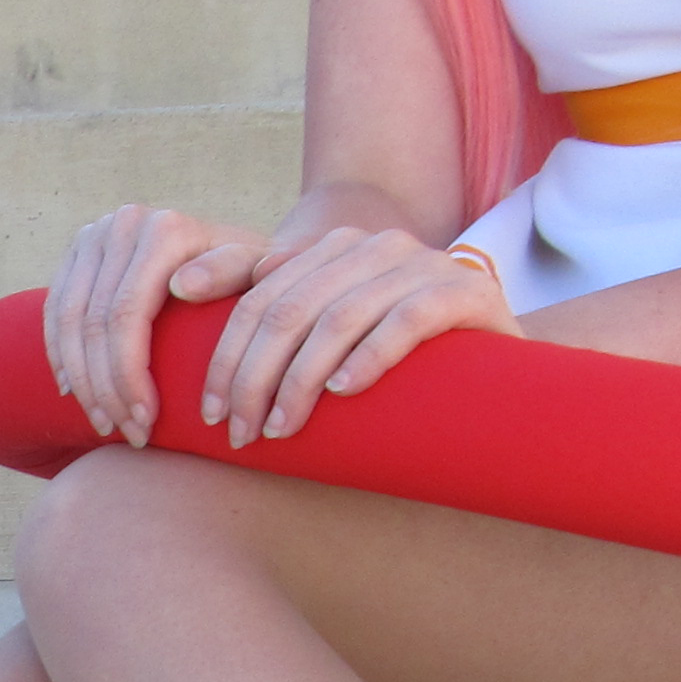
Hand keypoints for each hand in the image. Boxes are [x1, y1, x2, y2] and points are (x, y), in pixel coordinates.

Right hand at [45, 206, 271, 448]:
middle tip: (128, 433)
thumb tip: (180, 286)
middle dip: (105, 389)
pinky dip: (60, 355)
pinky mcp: (77, 251)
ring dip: (81, 381)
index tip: (147, 423)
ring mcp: (95, 235)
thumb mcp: (259, 275)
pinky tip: (74, 392)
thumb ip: (232, 273)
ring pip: (68, 321)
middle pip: (93, 322)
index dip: (129, 376)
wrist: (237, 249)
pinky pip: (55, 311)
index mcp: (163, 231)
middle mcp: (123, 224)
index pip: (126, 316)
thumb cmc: (255, 276)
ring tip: (104, 423)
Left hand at [199, 225, 516, 447]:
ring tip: (281, 428)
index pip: (260, 299)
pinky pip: (405, 321)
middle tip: (241, 434)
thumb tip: (181, 288)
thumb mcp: (329, 338)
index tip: (210, 416)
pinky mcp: (467, 293)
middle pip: (290, 310)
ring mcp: (423, 265)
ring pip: (339, 318)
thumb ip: (270, 314)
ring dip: (301, 380)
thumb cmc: (395, 362)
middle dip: (255, 377)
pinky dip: (369, 357)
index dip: (227, 358)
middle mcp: (375, 247)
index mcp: (335, 250)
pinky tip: (344, 392)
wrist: (499, 369)